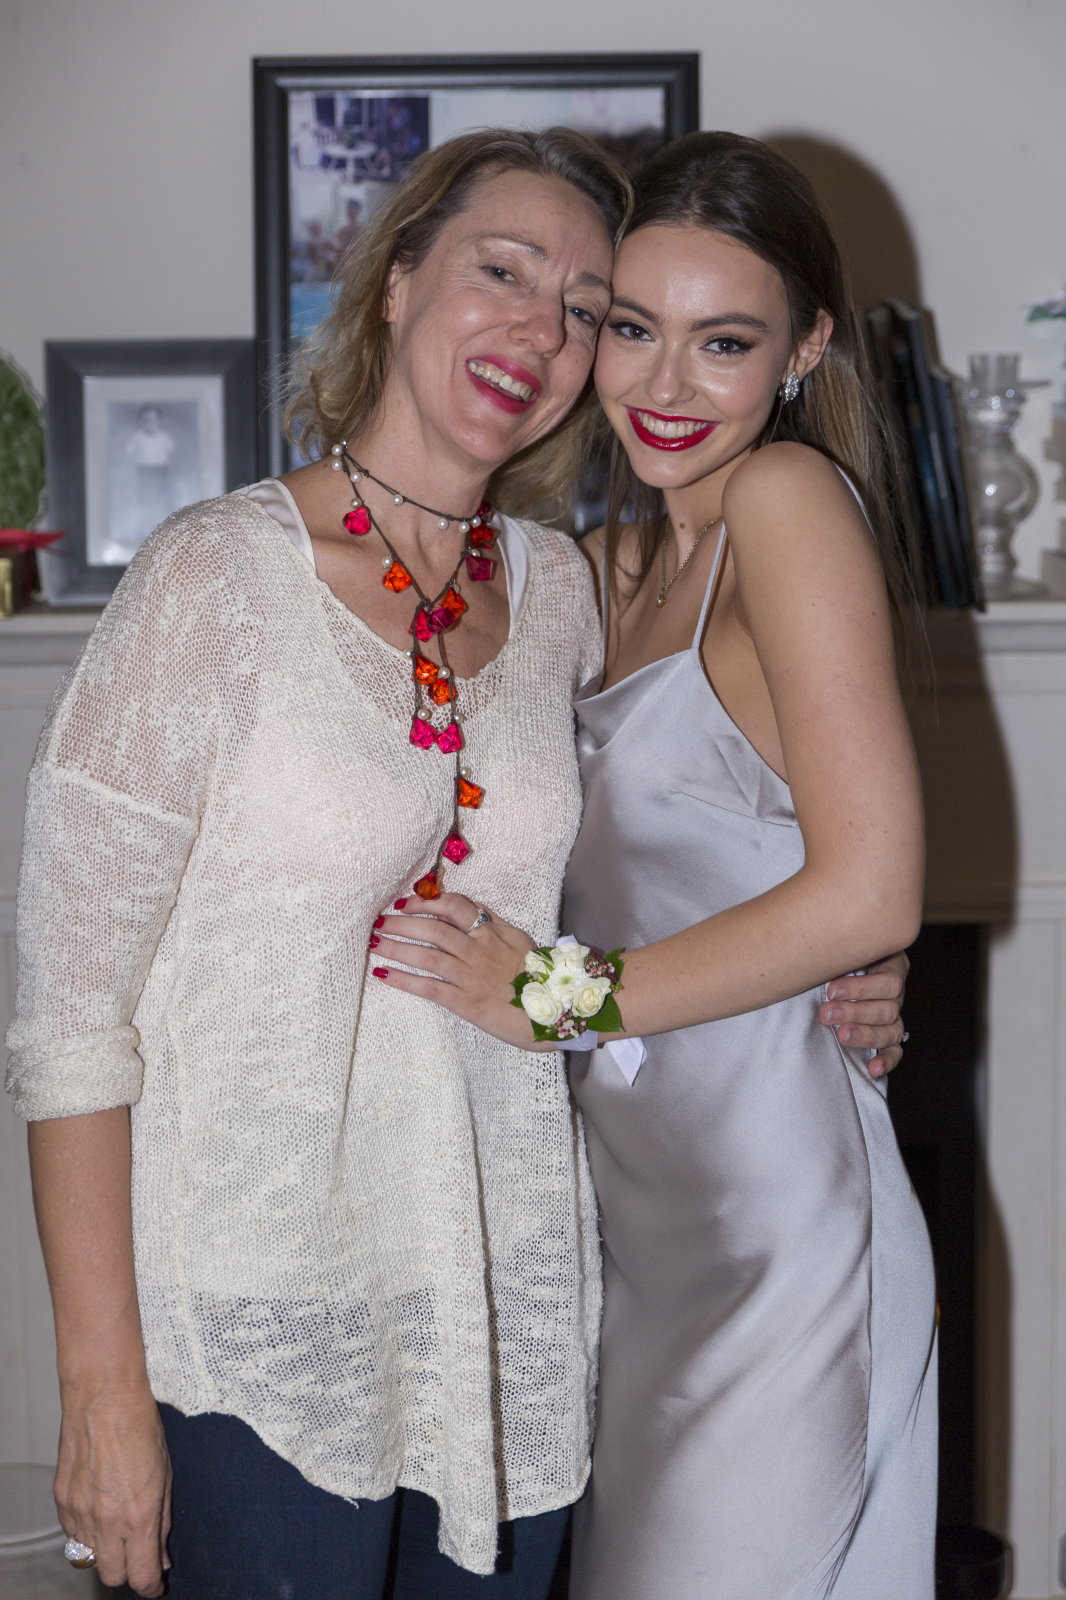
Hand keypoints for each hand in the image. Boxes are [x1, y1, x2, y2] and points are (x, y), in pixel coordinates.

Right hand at [54, 1379, 171, 1594]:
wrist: (103, 1397)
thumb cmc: (141, 1427)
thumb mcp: (166, 1475)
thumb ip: (163, 1522)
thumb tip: (160, 1558)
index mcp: (138, 1516)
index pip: (141, 1576)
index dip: (150, 1586)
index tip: (155, 1584)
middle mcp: (106, 1522)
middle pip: (113, 1576)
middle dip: (128, 1571)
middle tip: (138, 1554)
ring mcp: (79, 1513)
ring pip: (89, 1559)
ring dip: (105, 1552)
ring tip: (118, 1527)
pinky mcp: (61, 1501)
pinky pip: (72, 1535)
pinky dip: (86, 1532)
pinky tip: (99, 1510)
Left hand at [369, 893, 549, 1049]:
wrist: (556, 1013)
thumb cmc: (538, 976)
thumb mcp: (519, 940)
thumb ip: (492, 924)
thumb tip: (469, 907)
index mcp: (491, 932)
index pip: (455, 906)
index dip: (426, 901)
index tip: (404, 902)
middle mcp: (479, 950)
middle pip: (433, 929)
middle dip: (401, 923)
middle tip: (378, 921)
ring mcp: (471, 977)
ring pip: (427, 956)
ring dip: (396, 948)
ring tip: (374, 943)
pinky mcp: (466, 1003)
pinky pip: (429, 988)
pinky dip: (404, 980)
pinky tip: (384, 975)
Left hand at [820, 950, 908, 1078]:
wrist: (840, 962)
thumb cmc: (840, 952)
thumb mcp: (844, 947)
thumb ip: (838, 950)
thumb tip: (815, 957)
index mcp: (891, 967)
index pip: (888, 981)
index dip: (860, 988)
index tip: (831, 990)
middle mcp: (895, 994)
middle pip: (887, 1008)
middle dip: (854, 1012)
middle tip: (827, 1014)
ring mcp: (893, 1016)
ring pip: (890, 1030)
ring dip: (865, 1035)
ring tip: (842, 1035)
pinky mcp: (888, 1036)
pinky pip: (895, 1050)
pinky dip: (886, 1060)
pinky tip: (874, 1068)